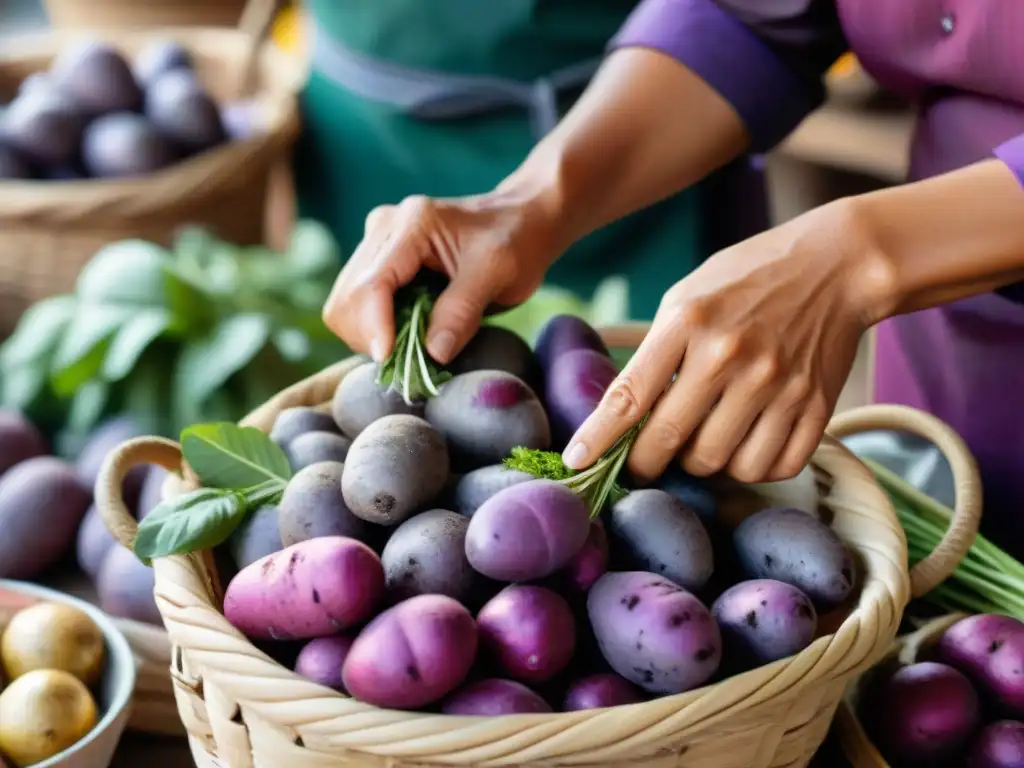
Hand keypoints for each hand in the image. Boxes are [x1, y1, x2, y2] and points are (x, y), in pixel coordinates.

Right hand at [322, 189, 563, 364]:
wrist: (520, 221)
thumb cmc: (516, 242)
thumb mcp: (499, 274)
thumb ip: (463, 310)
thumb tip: (432, 352)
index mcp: (413, 224)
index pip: (372, 284)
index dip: (374, 328)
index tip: (391, 361)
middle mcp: (384, 227)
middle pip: (348, 299)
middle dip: (371, 337)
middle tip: (410, 360)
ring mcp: (376, 243)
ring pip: (345, 305)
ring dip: (371, 336)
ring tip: (413, 346)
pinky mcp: (379, 260)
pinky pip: (358, 306)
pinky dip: (376, 329)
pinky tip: (408, 333)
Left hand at [564, 199, 883, 483]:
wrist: (836, 265)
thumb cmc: (747, 279)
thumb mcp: (687, 296)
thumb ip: (655, 351)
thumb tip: (623, 415)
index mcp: (689, 322)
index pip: (630, 397)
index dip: (599, 438)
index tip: (576, 462)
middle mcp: (730, 356)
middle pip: (671, 443)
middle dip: (647, 463)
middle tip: (645, 460)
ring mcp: (776, 384)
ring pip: (720, 464)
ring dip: (702, 463)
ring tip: (702, 438)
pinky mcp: (815, 406)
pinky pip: (770, 468)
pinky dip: (751, 467)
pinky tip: (745, 442)